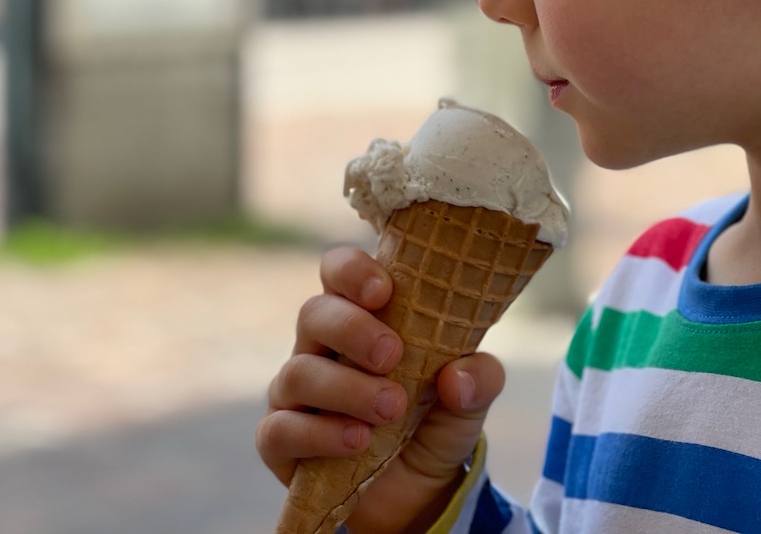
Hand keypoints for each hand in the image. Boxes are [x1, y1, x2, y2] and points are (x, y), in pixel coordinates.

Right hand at [256, 246, 505, 533]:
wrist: (418, 489)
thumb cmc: (437, 418)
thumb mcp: (473, 396)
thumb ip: (481, 377)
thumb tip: (458, 378)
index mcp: (366, 315)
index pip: (340, 271)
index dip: (353, 271)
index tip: (384, 290)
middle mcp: (323, 345)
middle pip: (315, 313)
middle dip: (353, 330)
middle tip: (393, 355)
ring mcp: (296, 391)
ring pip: (298, 372)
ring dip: (347, 389)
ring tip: (391, 409)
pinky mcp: (279, 439)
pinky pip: (280, 428)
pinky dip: (320, 433)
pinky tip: (358, 440)